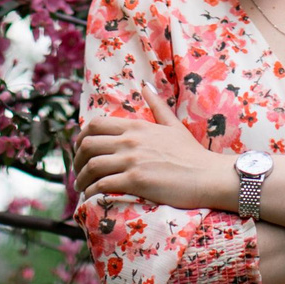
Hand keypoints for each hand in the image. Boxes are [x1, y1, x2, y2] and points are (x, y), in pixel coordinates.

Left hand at [72, 78, 232, 210]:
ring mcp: (132, 160)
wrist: (208, 176)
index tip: (79, 151)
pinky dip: (92, 192)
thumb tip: (145, 85)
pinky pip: (103, 185)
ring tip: (81, 188)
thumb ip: (157, 105)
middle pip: (88, 144)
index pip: (95, 125)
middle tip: (77, 172)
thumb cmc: (192, 153)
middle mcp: (130, 140)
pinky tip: (91, 198)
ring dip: (81, 178)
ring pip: (92, 166)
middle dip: (76, 160)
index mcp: (136, 126)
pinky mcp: (136, 181)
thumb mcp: (173, 124)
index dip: (80, 138)